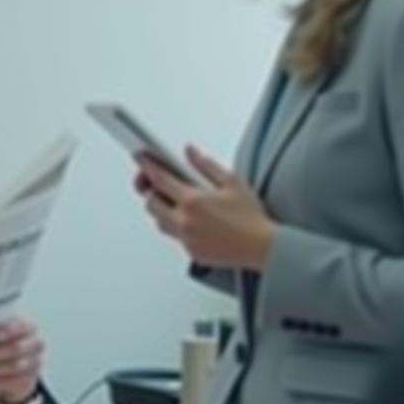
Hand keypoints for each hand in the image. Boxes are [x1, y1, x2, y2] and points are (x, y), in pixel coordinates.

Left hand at [0, 318, 43, 403]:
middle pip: (15, 349)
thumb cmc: (3, 347)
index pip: (22, 326)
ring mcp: (35, 363)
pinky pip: (11, 381)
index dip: (11, 331)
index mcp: (29, 328)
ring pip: (13, 366)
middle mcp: (36, 344)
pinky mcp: (29, 380)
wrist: (17, 371)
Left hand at [135, 145, 276, 270]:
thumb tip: (190, 152)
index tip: (140, 158)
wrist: (263, 248)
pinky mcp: (191, 251)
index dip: (146, 166)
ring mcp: (186, 238)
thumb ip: (205, 165)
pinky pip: (174, 236)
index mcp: (192, 201)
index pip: (159, 179)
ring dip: (160, 209)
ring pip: (159, 222)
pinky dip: (175, 225)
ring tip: (170, 200)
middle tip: (155, 181)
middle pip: (151, 203)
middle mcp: (184, 221)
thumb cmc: (251, 217)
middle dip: (150, 191)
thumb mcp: (232, 182)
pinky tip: (186, 218)